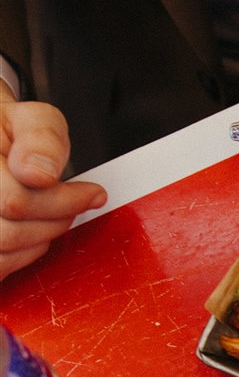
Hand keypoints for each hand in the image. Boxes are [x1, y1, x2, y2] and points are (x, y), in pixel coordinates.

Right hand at [0, 83, 105, 279]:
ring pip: (1, 256)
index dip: (63, 201)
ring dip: (38, 241)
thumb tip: (39, 173)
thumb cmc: (6, 132)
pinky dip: (19, 257)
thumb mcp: (30, 119)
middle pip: (8, 235)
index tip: (91, 193)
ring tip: (50, 215)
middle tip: (74, 204)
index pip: (15, 201)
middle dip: (54, 221)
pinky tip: (30, 233)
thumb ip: (41, 138)